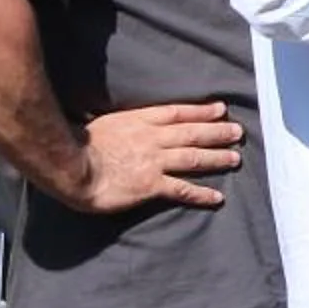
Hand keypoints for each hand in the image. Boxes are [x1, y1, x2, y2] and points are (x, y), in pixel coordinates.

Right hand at [70, 103, 242, 213]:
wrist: (70, 165)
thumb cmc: (80, 144)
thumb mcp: (106, 122)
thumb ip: (124, 123)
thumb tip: (126, 122)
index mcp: (141, 121)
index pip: (179, 113)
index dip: (202, 112)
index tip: (221, 110)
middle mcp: (154, 139)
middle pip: (194, 133)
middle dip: (218, 132)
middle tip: (238, 133)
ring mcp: (155, 161)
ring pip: (194, 157)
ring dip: (217, 158)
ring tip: (235, 158)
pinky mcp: (151, 185)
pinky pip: (182, 189)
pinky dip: (201, 194)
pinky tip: (217, 197)